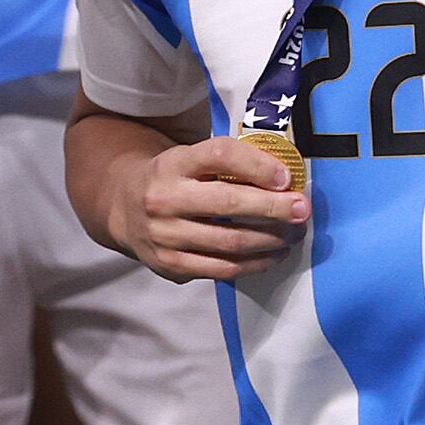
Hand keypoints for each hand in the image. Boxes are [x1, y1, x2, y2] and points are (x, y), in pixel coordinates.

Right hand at [109, 134, 307, 281]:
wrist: (122, 208)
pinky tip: (273, 255)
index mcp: (172, 163)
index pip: (217, 155)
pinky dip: (254, 263)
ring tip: (293, 234)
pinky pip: (222, 269)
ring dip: (270, 239)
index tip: (286, 176)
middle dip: (273, 207)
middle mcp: (164, 198)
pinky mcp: (170, 265)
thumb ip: (227, 164)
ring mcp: (165, 235)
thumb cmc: (173, 180)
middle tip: (302, 209)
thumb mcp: (188, 160)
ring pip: (229, 241)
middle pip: (228, 202)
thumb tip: (284, 177)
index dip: (256, 165)